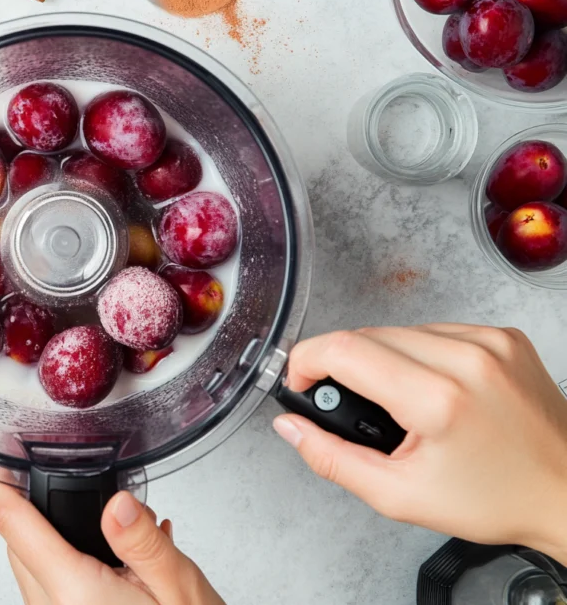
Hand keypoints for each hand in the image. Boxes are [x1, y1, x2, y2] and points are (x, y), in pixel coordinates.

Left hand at [0, 478, 225, 604]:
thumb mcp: (180, 587)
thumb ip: (145, 541)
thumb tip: (119, 502)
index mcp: (75, 593)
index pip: (13, 525)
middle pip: (18, 542)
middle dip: (37, 507)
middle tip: (72, 483)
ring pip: (31, 565)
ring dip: (56, 537)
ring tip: (112, 530)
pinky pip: (49, 587)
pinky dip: (69, 562)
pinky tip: (114, 560)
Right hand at [273, 324, 566, 562]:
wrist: (565, 492)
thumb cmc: (494, 499)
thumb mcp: (399, 495)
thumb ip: (332, 458)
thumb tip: (291, 426)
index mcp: (437, 399)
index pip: (344, 349)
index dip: (307, 361)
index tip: (302, 382)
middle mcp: (466, 358)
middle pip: (367, 335)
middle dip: (343, 364)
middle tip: (350, 404)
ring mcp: (489, 341)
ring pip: (400, 330)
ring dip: (382, 358)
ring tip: (397, 402)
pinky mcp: (503, 335)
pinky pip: (436, 330)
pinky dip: (419, 353)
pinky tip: (430, 387)